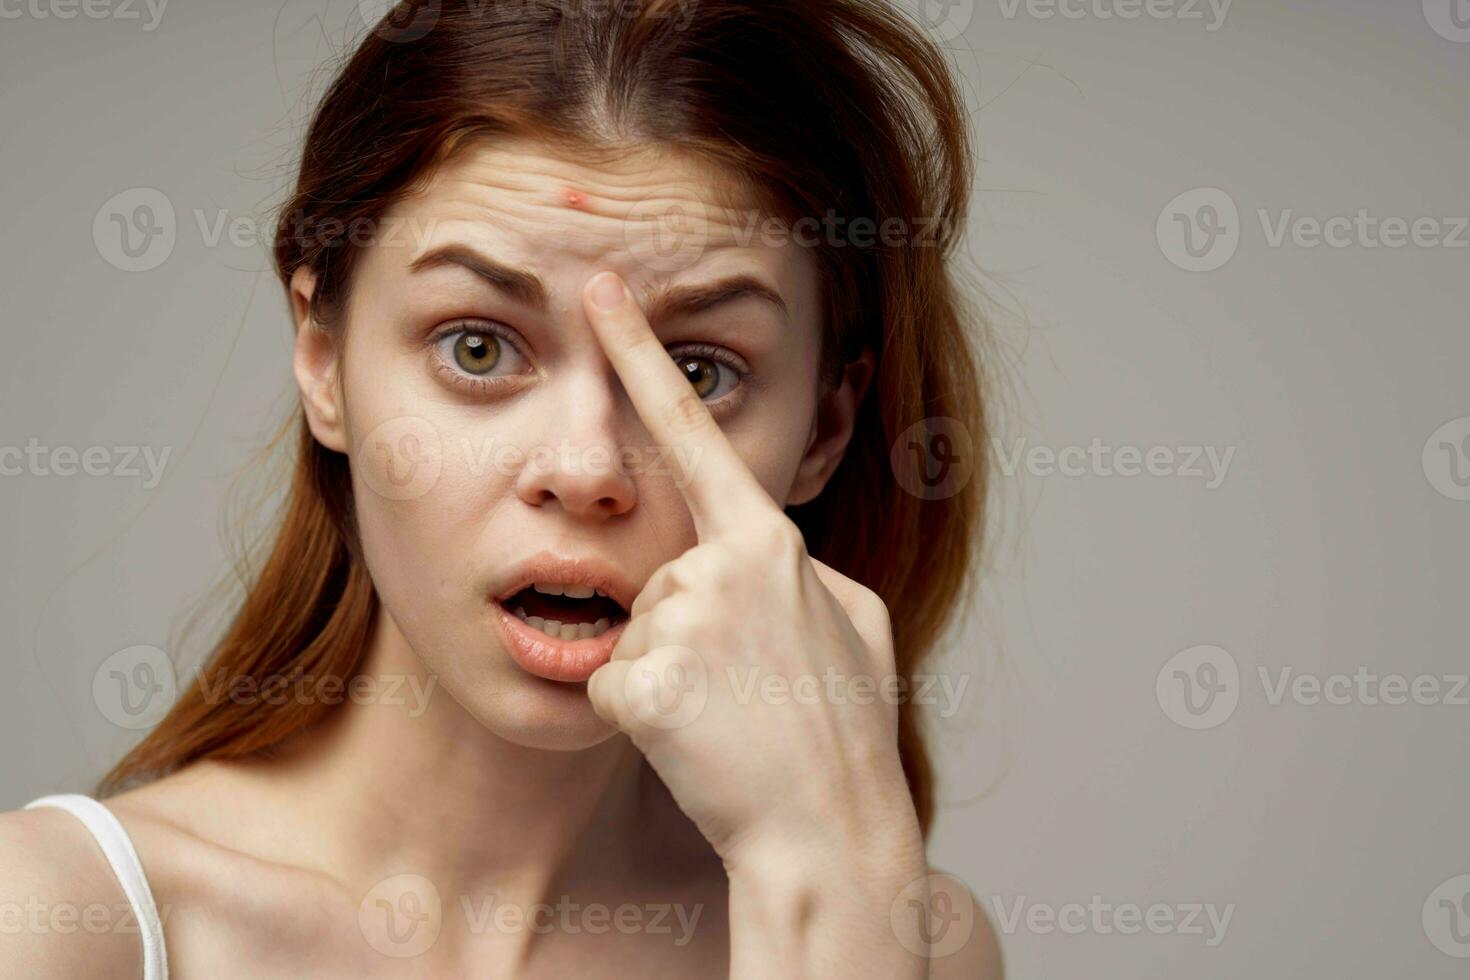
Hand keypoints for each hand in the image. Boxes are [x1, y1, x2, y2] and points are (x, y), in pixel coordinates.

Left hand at [580, 271, 921, 872]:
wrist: (832, 832)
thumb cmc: (848, 732)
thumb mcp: (858, 627)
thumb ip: (805, 572)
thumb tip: (778, 556)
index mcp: (773, 542)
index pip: (696, 432)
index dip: (641, 355)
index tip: (601, 289)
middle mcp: (723, 565)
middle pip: (659, 576)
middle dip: (686, 630)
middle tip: (746, 691)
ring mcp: (681, 622)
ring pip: (635, 631)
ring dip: (668, 675)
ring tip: (728, 717)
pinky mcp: (640, 682)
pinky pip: (611, 684)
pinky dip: (642, 719)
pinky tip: (694, 741)